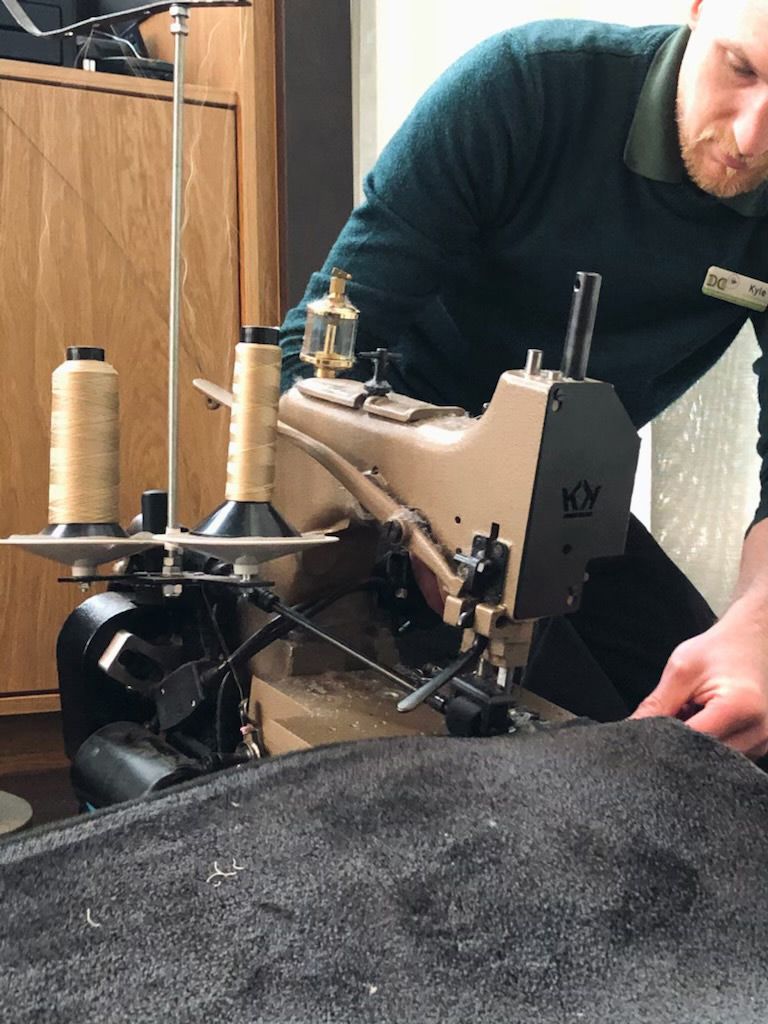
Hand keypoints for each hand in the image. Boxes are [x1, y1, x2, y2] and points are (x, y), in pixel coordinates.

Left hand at [631, 603, 767, 758]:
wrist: (751, 641)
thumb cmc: (717, 650)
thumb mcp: (681, 670)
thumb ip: (656, 705)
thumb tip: (631, 731)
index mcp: (739, 707)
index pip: (692, 740)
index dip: (664, 739)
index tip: (645, 731)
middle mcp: (758, 730)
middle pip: (703, 756)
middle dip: (678, 742)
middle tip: (670, 716)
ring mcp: (762, 742)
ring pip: (712, 760)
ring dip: (693, 743)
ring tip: (690, 712)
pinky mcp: (760, 745)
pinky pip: (726, 755)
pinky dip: (708, 742)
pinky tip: (703, 719)